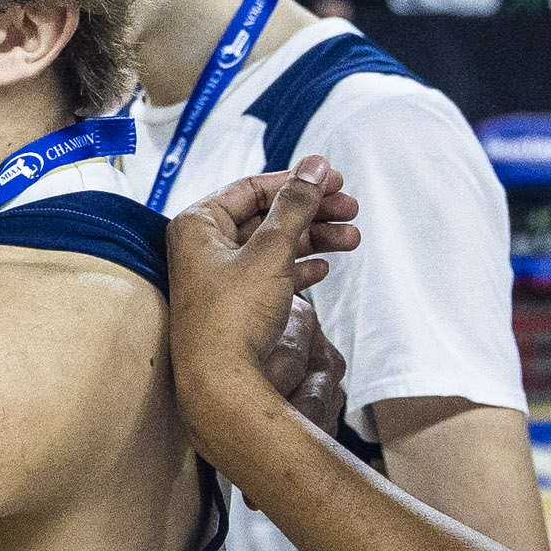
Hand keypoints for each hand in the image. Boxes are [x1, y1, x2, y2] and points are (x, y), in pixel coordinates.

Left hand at [163, 163, 360, 439]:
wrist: (222, 385)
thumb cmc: (234, 317)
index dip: (296, 182)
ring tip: (352, 239)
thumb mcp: (271, 251)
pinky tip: (324, 268)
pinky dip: (299, 268)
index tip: (335, 180)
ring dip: (314, 239)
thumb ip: (296, 205)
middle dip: (312, 211)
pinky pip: (271, 274)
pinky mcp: (234, 305)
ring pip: (274, 245)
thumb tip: (316, 165)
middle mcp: (203, 247)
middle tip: (351, 210)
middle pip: (266, 215)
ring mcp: (218, 277)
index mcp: (198, 224)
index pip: (252, 188)